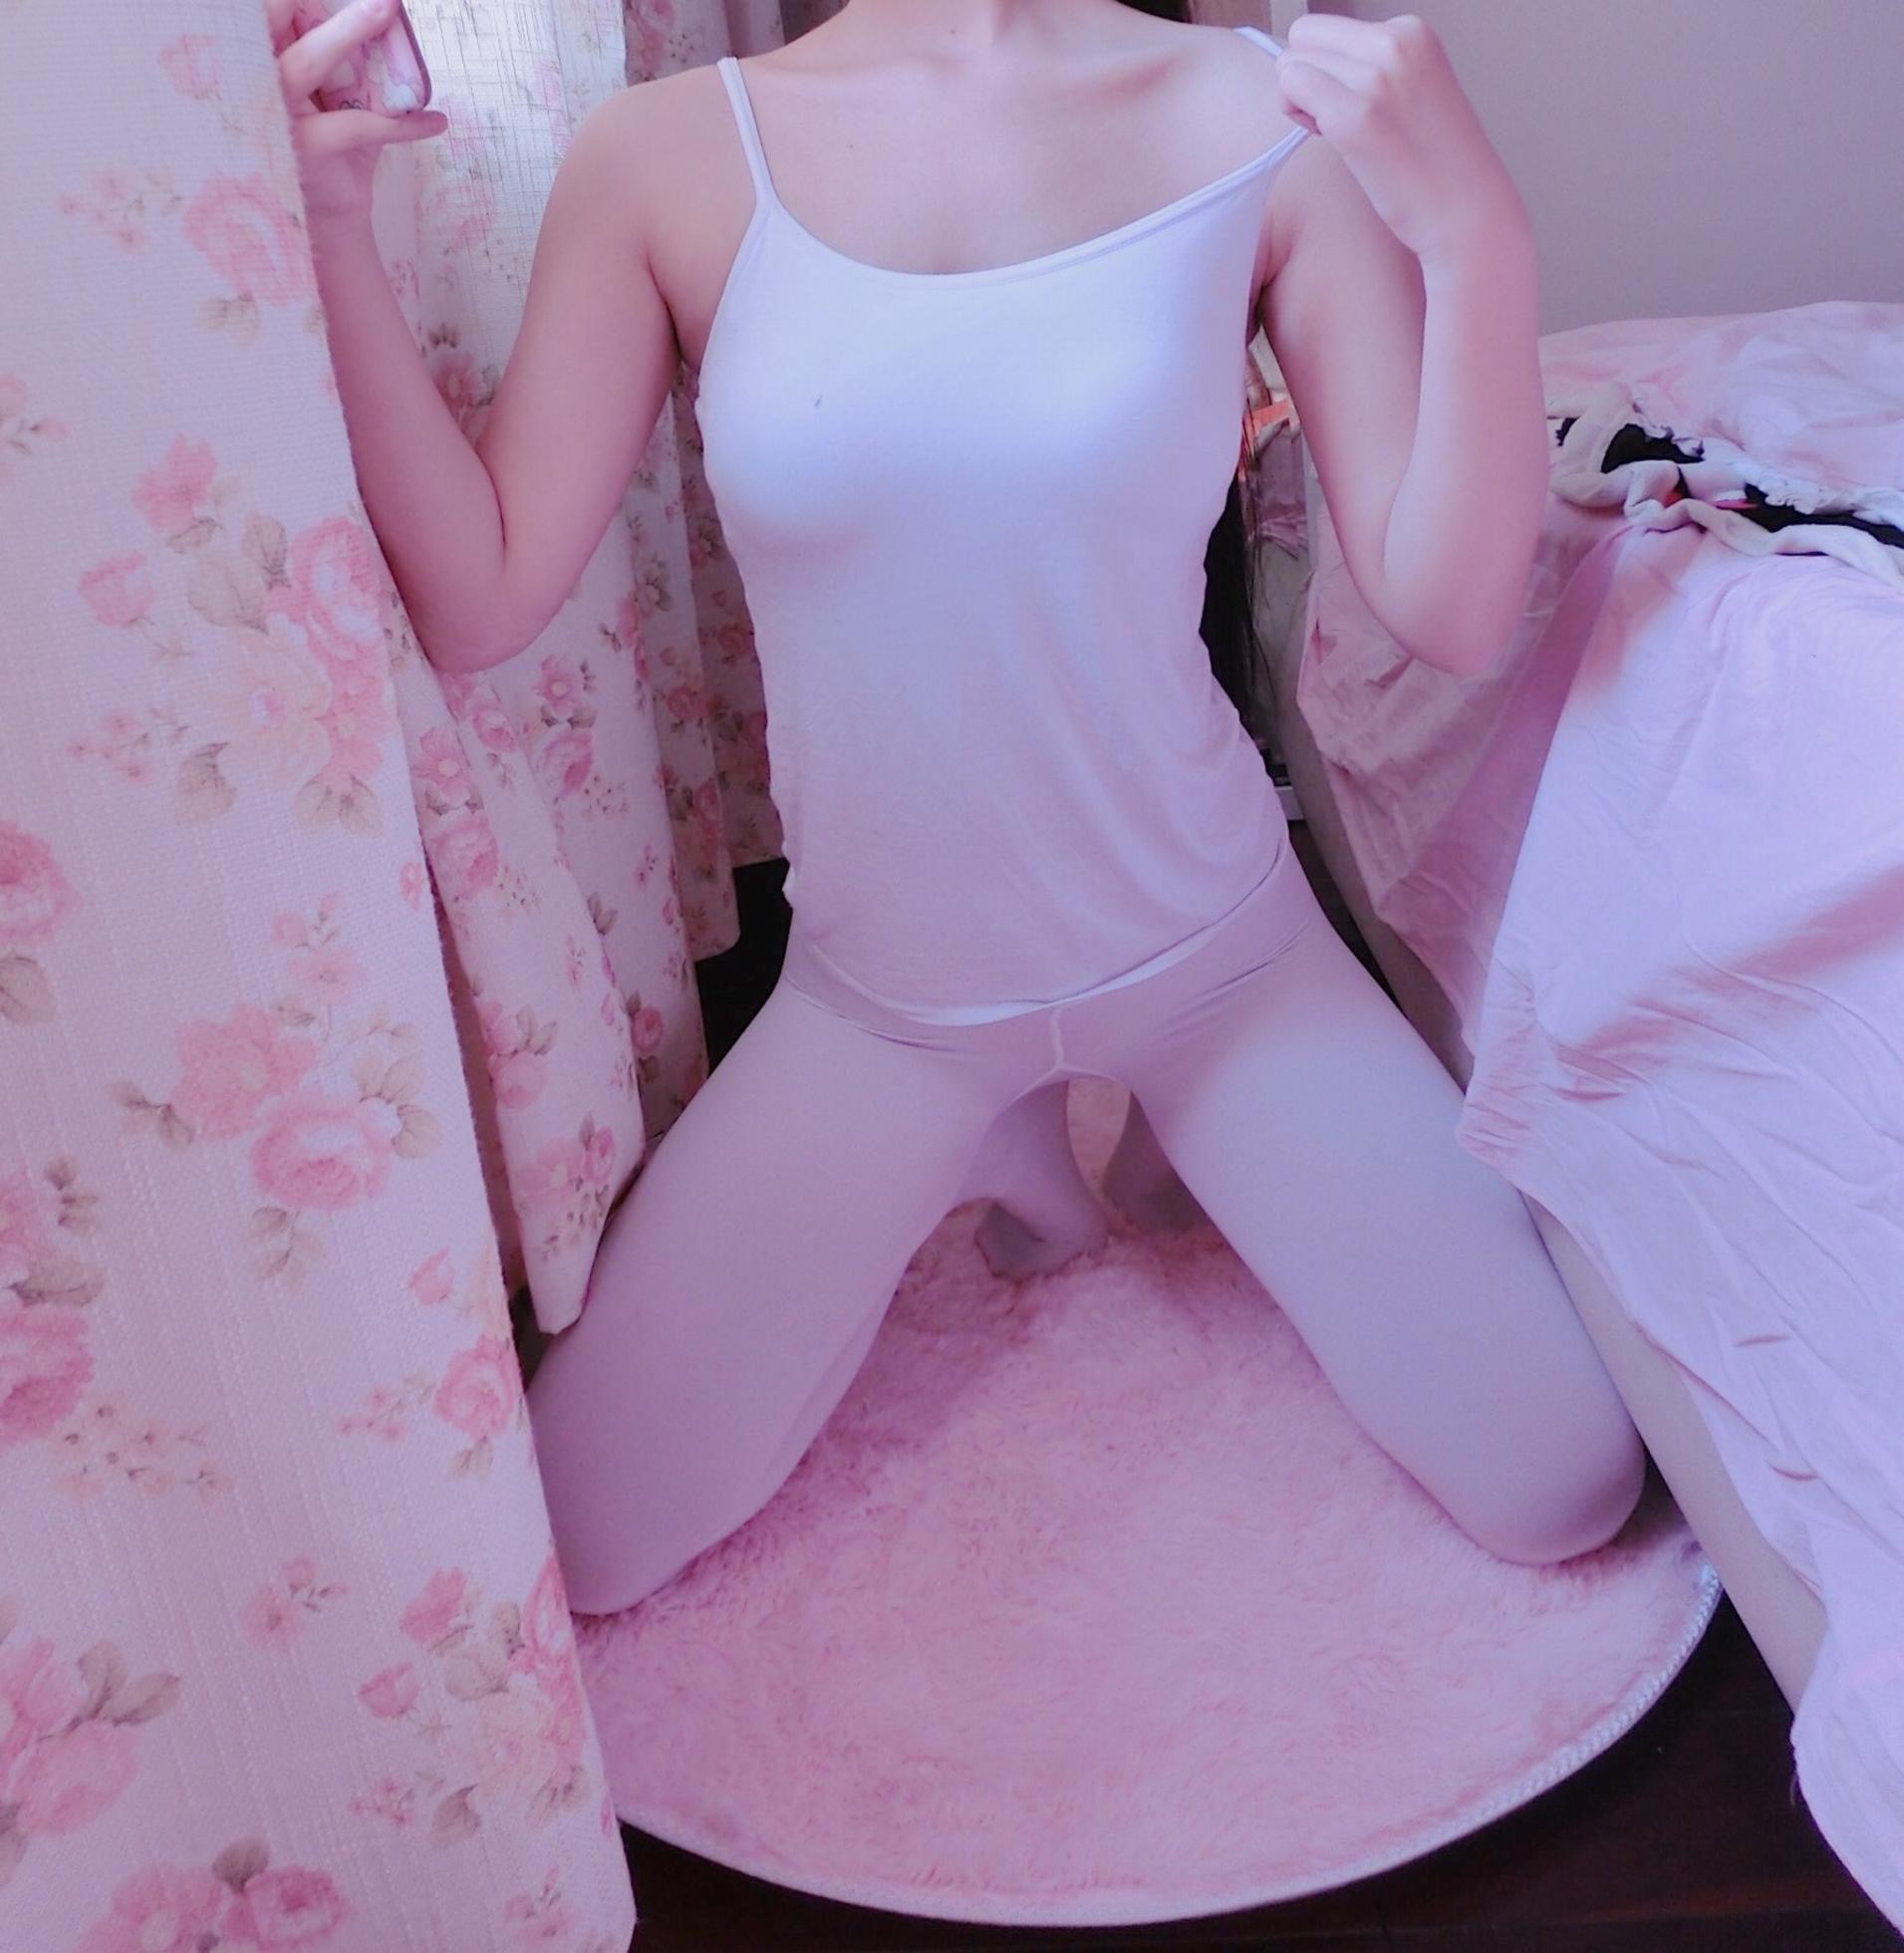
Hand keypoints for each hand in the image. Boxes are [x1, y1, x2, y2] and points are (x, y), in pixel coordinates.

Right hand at [267, 0, 448, 228]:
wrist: (332, 221)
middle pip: (272, 20)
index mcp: (260, 63)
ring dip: (350, 32)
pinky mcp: (304, 148)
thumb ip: (349, 61)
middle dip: (319, 5)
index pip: (266, 13)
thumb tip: (382, 12)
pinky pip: (360, 125)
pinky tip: (436, 122)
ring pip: (307, 62)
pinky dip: (405, 124)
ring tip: (389, 12)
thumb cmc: (335, 151)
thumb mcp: (339, 99)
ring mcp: (274, 114)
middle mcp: (257, 83)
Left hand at [1274, 13, 1525, 265]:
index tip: (1350, 98)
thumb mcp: (1411, 85)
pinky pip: (1291, 92)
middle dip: (1305, 78)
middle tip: (1337, 117)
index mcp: (1410, 30)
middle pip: (1302, 37)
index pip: (1324, 27)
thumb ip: (1367, 64)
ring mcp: (1376, 78)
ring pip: (1289, 65)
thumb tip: (1302, 63)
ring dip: (1299, 102)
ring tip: (1342, 132)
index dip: (1324, 66)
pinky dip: (1300, 119)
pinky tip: (1336, 141)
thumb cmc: (1434, 161)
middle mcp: (1394, 42)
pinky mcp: (1355, 117)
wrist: (1466, 208)